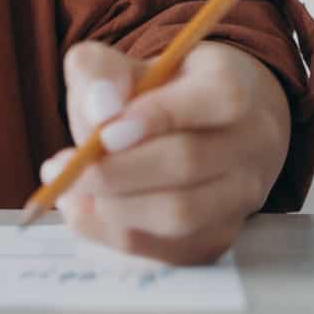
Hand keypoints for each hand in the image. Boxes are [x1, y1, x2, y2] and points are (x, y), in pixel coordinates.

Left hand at [45, 40, 290, 264]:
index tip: (105, 132)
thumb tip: (99, 110)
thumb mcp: (120, 64)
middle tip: (61, 167)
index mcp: (234, 84)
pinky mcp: (220, 237)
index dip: (161, 115)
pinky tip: (85, 209)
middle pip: (189, 163)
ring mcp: (242, 196)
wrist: (196, 129)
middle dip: (116, 170)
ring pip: (180, 215)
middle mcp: (251, 143)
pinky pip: (169, 250)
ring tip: (68, 188)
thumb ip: (98, 73)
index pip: (219, 99)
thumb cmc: (151, 92)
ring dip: (112, 207)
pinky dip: (116, 235)